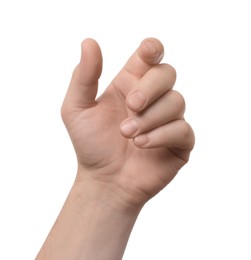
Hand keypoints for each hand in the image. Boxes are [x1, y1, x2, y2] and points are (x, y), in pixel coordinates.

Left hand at [61, 38, 194, 207]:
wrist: (104, 180)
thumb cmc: (91, 144)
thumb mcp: (77, 108)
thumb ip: (83, 76)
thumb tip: (89, 42)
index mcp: (131, 84)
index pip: (150, 56)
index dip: (153, 49)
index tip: (147, 53)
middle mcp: (152, 98)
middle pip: (167, 74)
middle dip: (150, 88)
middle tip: (131, 106)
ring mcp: (168, 120)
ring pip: (177, 101)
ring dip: (150, 118)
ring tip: (128, 134)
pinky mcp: (179, 141)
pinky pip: (182, 129)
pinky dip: (161, 135)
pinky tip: (142, 145)